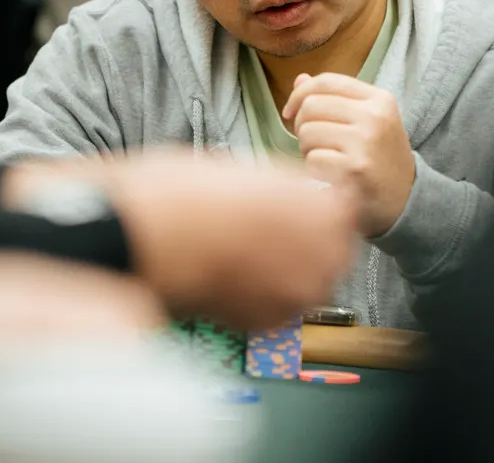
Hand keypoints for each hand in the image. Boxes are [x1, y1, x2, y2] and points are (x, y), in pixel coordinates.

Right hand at [3, 149, 357, 330]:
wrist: (148, 232)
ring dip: (289, 270)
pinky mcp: (267, 323)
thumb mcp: (254, 171)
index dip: (319, 204)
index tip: (299, 204)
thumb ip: (290, 189)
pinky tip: (233, 273)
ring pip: (309, 283)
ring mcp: (298, 295)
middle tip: (272, 229)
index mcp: (327, 211)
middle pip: (335, 250)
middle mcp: (324, 257)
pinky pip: (278, 308)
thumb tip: (300, 198)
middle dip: (311, 240)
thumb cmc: (190, 190)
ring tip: (248, 251)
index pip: (345, 208)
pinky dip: (262, 294)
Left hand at [283, 73, 415, 237]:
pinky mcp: (355, 169)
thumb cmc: (379, 157)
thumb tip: (299, 80)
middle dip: (302, 126)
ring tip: (327, 159)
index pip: (326, 81)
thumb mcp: (367, 120)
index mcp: (378, 99)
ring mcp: (366, 142)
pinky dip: (314, 170)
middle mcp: (374, 116)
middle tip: (315, 143)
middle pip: (311, 106)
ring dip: (307, 149)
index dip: (299, 94)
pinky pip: (312, 160)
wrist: (406, 199)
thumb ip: (334, 98)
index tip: (290, 112)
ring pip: (307, 132)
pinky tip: (331, 175)